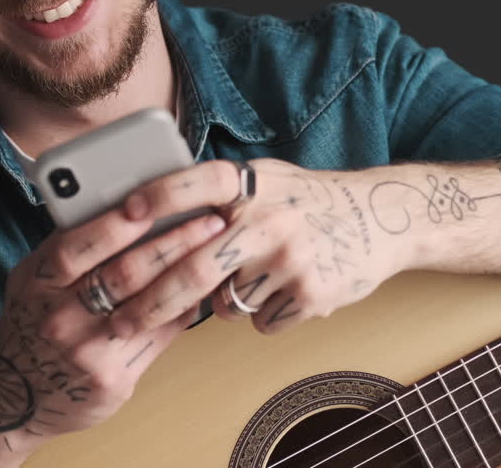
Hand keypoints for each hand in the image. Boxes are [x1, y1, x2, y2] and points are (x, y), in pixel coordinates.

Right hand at [0, 206, 223, 440]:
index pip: (77, 247)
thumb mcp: (31, 281)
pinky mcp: (112, 380)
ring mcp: (87, 352)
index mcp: (37, 285)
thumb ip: (67, 248)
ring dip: (188, 273)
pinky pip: (159, 337)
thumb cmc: (31, 324)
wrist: (14, 400)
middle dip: (174, 241)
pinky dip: (184, 309)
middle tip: (210, 219)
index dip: (116, 224)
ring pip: (149, 305)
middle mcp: (60, 318)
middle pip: (124, 274)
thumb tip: (122, 204)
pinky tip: (201, 289)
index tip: (153, 202)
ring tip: (215, 249)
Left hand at [101, 159, 412, 336]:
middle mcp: (270, 218)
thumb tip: (145, 216)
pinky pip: (259, 321)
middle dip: (147, 303)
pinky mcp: (311, 294)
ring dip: (224, 303)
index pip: (197, 183)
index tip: (124, 215)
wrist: (383, 219)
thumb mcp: (267, 179)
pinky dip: (261, 315)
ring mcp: (291, 258)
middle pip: (193, 268)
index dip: (159, 197)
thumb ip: (219, 195)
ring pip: (224, 303)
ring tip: (256, 276)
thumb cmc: (309, 202)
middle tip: (117, 322)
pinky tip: (285, 289)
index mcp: (253, 183)